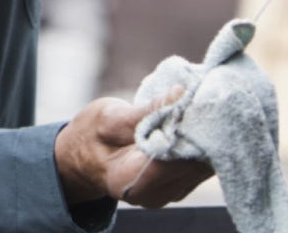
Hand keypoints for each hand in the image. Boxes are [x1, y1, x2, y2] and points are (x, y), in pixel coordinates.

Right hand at [54, 87, 213, 208]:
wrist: (83, 158)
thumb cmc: (91, 136)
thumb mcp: (109, 117)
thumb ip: (147, 110)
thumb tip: (180, 93)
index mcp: (130, 180)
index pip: (173, 158)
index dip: (189, 131)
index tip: (197, 102)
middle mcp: (154, 195)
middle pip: (192, 164)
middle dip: (201, 131)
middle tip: (204, 98)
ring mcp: (169, 193)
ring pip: (202, 165)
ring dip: (205, 137)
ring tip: (200, 108)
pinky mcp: (181, 186)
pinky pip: (200, 164)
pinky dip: (201, 143)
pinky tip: (196, 123)